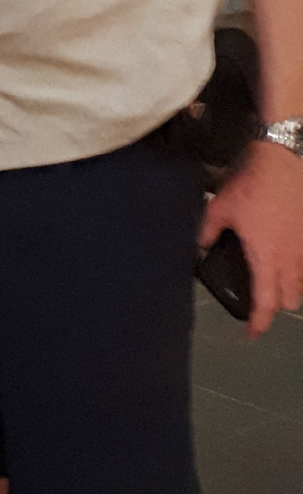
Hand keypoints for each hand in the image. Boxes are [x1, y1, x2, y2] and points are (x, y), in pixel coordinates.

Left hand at [201, 142, 302, 335]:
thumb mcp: (219, 207)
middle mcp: (290, 258)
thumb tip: (200, 245)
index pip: (265, 304)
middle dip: (274, 306)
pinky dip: (299, 268)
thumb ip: (207, 231)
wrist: (282, 158)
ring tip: (273, 282)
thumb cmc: (253, 183)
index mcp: (266, 257)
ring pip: (302, 282)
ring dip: (289, 288)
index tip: (250, 335)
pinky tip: (288, 258)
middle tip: (259, 302)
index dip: (257, 325)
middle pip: (289, 299)